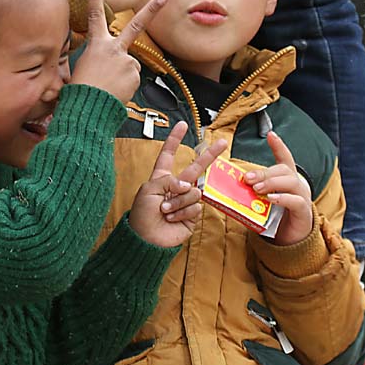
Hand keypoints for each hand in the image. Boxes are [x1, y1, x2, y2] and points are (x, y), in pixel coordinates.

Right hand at [71, 0, 167, 103]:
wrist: (88, 109)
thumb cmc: (81, 91)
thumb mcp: (81, 68)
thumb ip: (97, 58)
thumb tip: (106, 61)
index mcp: (96, 45)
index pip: (94, 16)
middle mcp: (114, 49)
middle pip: (136, 25)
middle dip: (152, 9)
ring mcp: (126, 61)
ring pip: (131, 64)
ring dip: (124, 73)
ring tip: (109, 86)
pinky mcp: (135, 75)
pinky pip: (133, 78)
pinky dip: (126, 85)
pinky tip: (116, 91)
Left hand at [129, 122, 227, 246]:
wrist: (146, 239)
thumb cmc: (142, 215)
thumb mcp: (149, 190)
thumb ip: (169, 180)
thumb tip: (188, 185)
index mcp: (162, 178)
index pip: (168, 155)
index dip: (175, 140)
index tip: (182, 125)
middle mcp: (176, 187)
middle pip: (195, 167)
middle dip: (209, 155)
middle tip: (222, 143)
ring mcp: (185, 201)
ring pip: (193, 192)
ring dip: (178, 202)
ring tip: (165, 211)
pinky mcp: (192, 215)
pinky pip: (195, 207)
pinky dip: (183, 212)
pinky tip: (172, 219)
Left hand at [243, 131, 313, 245]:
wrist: (290, 240)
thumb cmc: (275, 217)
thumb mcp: (261, 202)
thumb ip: (251, 193)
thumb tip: (229, 187)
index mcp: (286, 179)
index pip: (284, 158)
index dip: (278, 146)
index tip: (270, 134)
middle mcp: (296, 184)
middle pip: (283, 170)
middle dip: (264, 172)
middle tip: (247, 178)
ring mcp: (302, 197)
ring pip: (290, 182)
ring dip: (271, 183)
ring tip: (256, 189)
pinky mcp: (303, 211)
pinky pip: (295, 201)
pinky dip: (282, 198)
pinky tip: (271, 199)